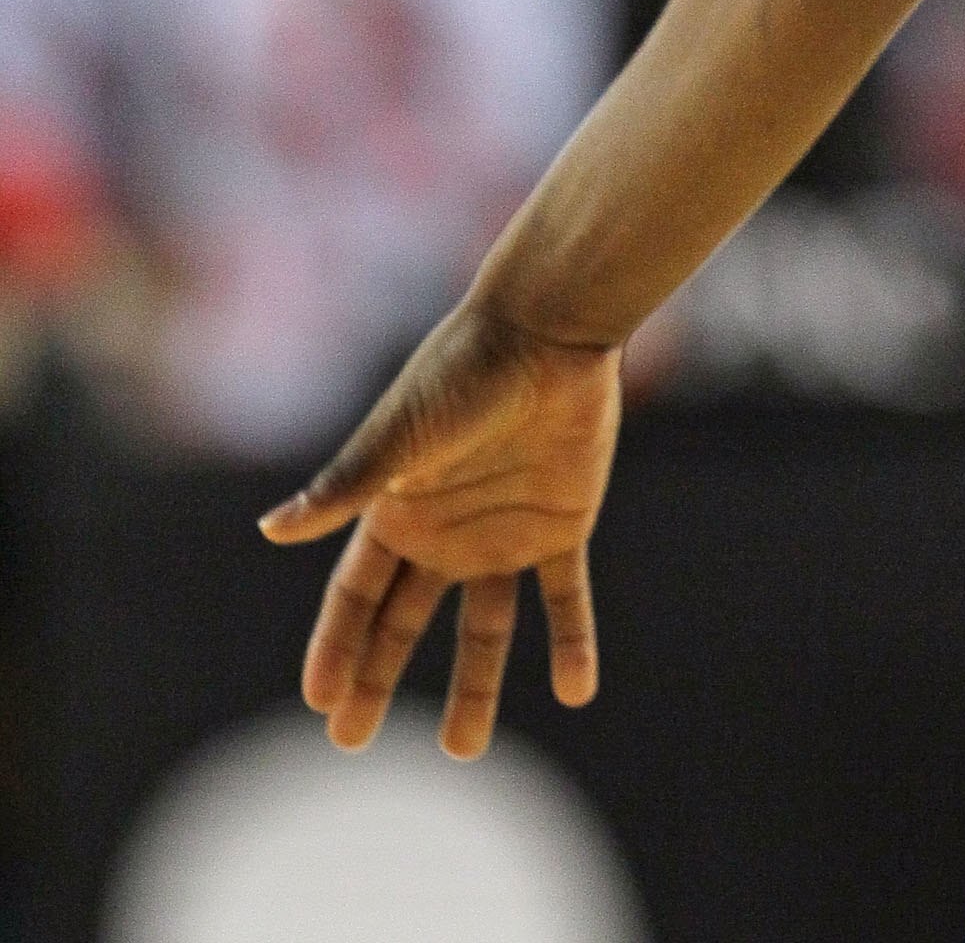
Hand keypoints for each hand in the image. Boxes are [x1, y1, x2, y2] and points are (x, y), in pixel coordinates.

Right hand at [258, 301, 622, 758]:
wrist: (550, 329)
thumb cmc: (466, 370)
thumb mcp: (402, 434)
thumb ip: (347, 486)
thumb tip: (272, 529)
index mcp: (398, 508)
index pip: (356, 595)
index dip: (336, 647)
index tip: (320, 704)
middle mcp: (446, 528)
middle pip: (403, 619)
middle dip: (376, 676)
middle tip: (349, 739)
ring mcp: (504, 530)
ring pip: (485, 625)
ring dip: (476, 683)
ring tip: (462, 748)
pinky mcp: (563, 523)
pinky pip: (566, 598)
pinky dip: (572, 642)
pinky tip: (579, 690)